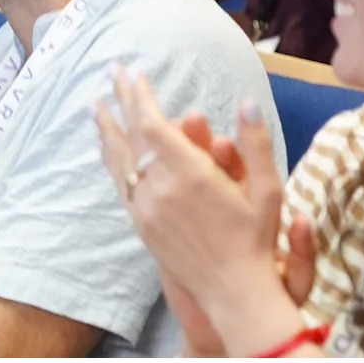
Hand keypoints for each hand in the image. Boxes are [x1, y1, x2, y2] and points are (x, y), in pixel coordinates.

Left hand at [94, 67, 299, 354]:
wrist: (233, 291)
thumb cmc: (257, 239)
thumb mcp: (268, 189)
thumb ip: (255, 144)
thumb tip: (248, 102)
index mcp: (191, 174)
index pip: (153, 124)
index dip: (140, 97)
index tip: (135, 74)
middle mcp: (160, 188)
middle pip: (131, 135)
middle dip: (121, 100)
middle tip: (112, 71)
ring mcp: (145, 207)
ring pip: (118, 158)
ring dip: (106, 127)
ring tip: (95, 103)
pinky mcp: (140, 223)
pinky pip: (119, 183)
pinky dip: (110, 158)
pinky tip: (105, 145)